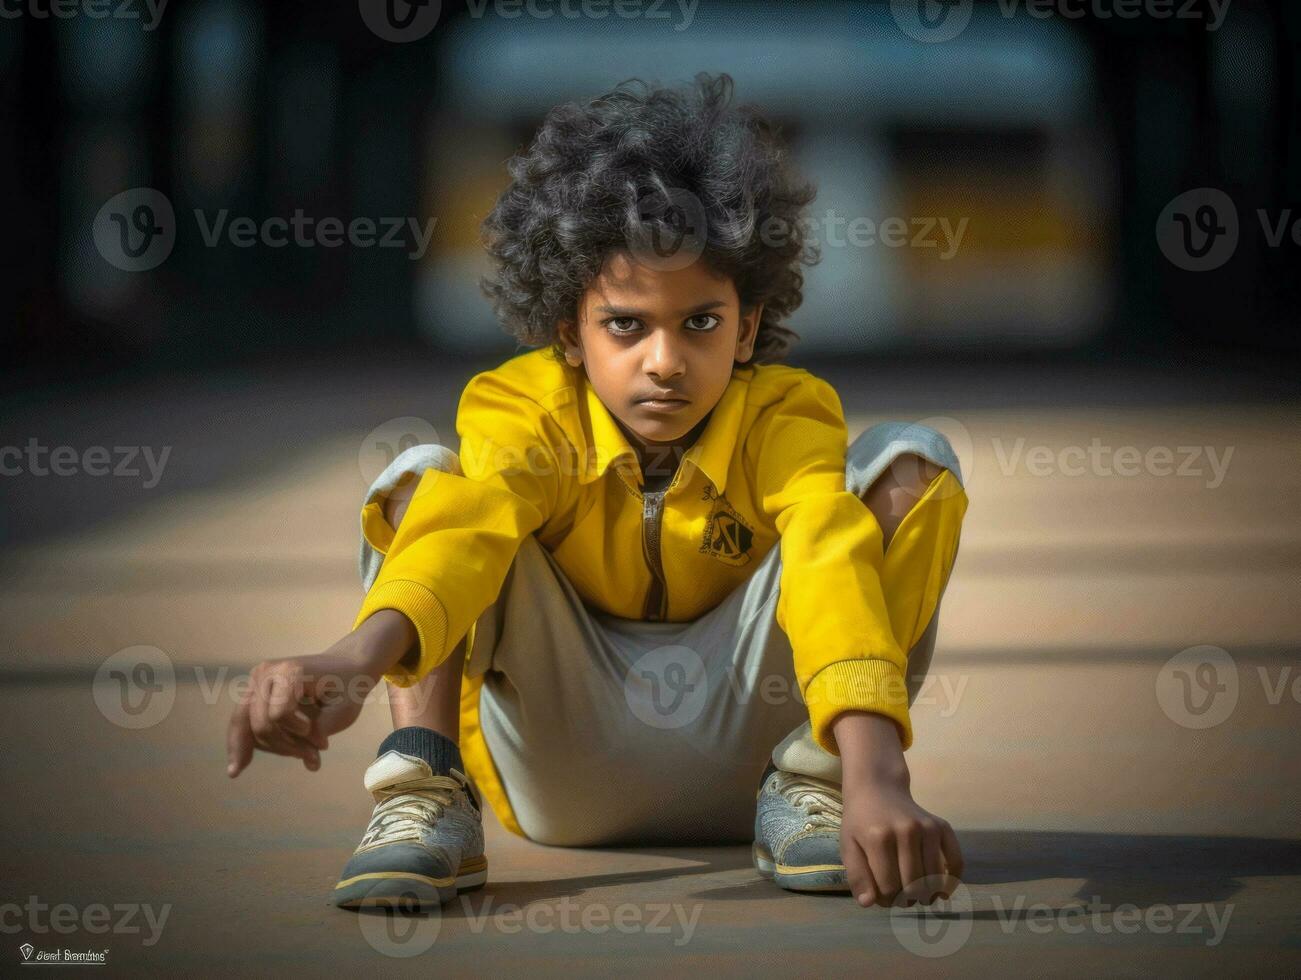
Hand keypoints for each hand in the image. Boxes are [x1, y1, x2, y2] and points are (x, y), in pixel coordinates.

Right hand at [225, 655, 366, 776]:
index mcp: (289, 671)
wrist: (344, 667)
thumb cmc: (348, 688)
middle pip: (260, 725)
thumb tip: (308, 761)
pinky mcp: (253, 691)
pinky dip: (245, 745)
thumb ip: (322, 731)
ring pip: (249, 728)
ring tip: (306, 757)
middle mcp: (266, 672)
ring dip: (275, 748)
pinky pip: (244, 724)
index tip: (324, 740)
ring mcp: (256, 680)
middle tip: (315, 758)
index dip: (299, 733)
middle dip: (285, 747)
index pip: (278, 715)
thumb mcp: (345, 711)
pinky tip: (238, 768)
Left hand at [832, 709, 963, 908]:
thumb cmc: (860, 821)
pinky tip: (941, 892)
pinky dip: (951, 882)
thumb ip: (856, 876)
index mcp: (878, 838)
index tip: (881, 897)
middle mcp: (906, 831)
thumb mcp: (848, 846)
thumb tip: (869, 903)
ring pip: (933, 879)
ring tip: (915, 895)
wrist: (877, 789)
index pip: (888, 887)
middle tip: (898, 897)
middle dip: (904, 899)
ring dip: (926, 895)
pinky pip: (956, 861)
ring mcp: (927, 828)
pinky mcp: (942, 826)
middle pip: (912, 885)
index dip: (884, 899)